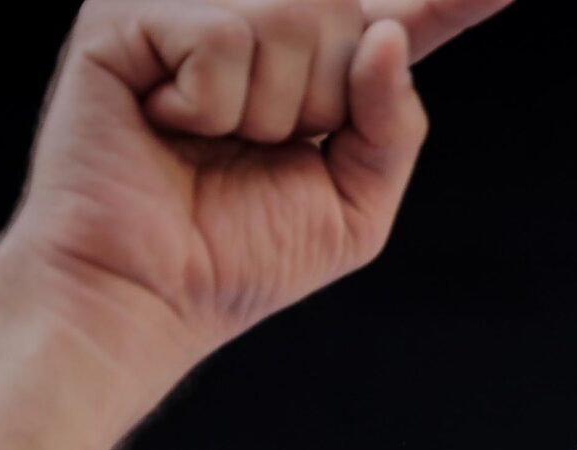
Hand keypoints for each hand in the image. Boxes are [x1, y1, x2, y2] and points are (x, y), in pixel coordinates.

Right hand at [0, 0, 511, 399]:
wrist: (146, 292)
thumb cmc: (236, 256)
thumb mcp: (353, 204)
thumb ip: (393, 123)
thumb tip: (386, 35)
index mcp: (312, 66)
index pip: (396, 18)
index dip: (452, 1)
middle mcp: (250, 19)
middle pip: (345, 12)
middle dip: (321, 101)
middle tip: (259, 149)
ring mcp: (186, 7)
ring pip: (287, 16)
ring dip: (263, 108)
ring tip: (209, 141)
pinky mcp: (124, 15)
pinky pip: (219, 34)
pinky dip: (207, 102)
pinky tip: (165, 123)